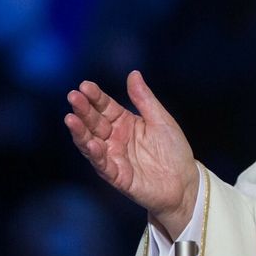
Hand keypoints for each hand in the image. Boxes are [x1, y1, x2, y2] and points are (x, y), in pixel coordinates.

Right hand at [65, 71, 197, 239]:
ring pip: (91, 142)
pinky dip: (96, 154)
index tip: (85, 85)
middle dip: (83, 110)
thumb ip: (144, 99)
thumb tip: (133, 73)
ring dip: (80, 132)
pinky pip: (103, 164)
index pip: (105, 107)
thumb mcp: (161, 120)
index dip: (95, 97)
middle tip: (73, 96)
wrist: (185, 182)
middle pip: (94, 122)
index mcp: (124, 122)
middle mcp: (114, 138)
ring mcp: (113, 157)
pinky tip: (91, 144)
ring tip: (71, 118)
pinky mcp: (116, 176)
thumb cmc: (173, 150)